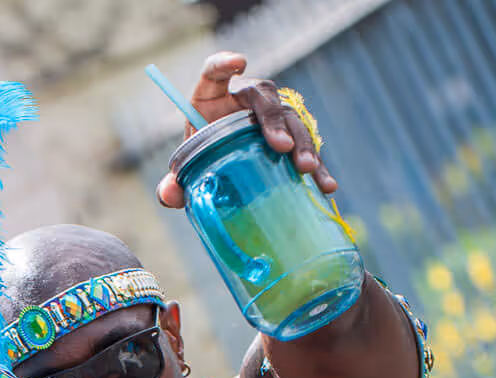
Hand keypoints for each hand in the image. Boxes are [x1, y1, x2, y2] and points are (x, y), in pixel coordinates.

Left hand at [158, 53, 338, 208]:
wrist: (225, 166)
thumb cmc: (202, 157)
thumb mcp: (188, 168)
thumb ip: (173, 182)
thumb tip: (168, 195)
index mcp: (213, 98)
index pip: (215, 72)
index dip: (224, 63)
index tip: (238, 63)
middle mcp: (246, 100)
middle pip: (264, 97)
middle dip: (273, 120)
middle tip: (280, 146)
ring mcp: (271, 116)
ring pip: (291, 120)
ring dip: (301, 143)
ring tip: (306, 168)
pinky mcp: (290, 138)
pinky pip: (306, 148)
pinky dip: (318, 167)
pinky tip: (326, 185)